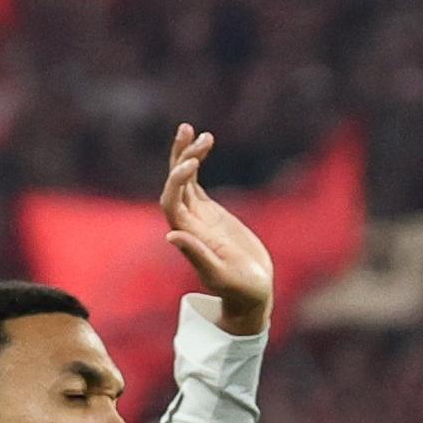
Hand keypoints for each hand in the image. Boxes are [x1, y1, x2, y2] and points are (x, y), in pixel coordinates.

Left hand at [160, 124, 274, 334]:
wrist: (251, 292)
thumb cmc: (239, 289)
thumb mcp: (220, 274)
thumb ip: (197, 255)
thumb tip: (171, 235)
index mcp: (187, 236)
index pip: (171, 201)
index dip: (176, 181)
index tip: (191, 165)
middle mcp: (186, 223)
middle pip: (174, 184)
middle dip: (179, 157)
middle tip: (189, 131)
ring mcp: (197, 215)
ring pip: (184, 179)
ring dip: (187, 154)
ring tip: (195, 130)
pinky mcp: (209, 212)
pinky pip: (196, 181)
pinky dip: (197, 162)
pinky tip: (205, 144)